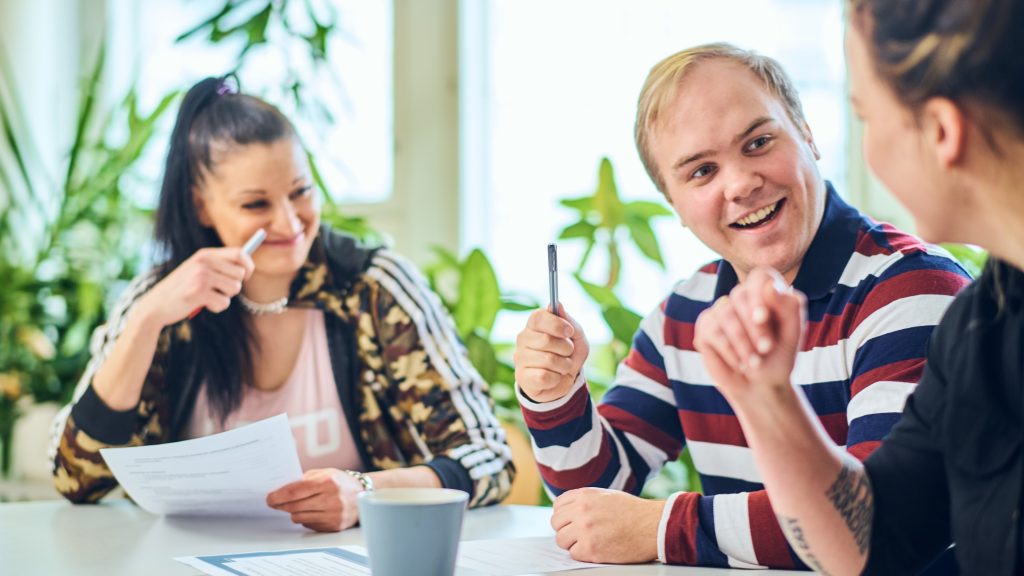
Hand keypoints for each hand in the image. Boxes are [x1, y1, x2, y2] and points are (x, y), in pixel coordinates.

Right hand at [138, 247, 254, 326]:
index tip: (246, 276)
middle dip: (233, 287)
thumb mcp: (197, 270)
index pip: (240, 253)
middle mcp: (203, 261)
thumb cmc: (181, 289)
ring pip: (235, 289)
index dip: (248, 266)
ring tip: (208, 297)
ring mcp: (201, 276)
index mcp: (204, 254)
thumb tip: (247, 269)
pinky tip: (202, 305)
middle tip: (217, 291)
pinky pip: (224, 303)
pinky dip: (217, 308)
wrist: (155, 305)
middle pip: (240, 274)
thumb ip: (218, 266)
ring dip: (224, 298)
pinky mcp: (199, 292)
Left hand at [266, 468, 363, 531]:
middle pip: (295, 506)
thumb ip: (304, 480)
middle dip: (281, 505)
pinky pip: (309, 525)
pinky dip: (306, 518)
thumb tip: (280, 491)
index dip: (279, 495)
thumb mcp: (324, 473)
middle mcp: (332, 499)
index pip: (296, 490)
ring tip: (297, 506)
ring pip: (299, 518)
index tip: (269, 498)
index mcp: (328, 482)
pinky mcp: (334, 526)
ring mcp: (334, 514)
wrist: (362, 495)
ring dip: (294, 512)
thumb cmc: (339, 482)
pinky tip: (311, 511)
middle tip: (275, 503)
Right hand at [514, 305, 589, 402]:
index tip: (569, 332)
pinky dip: (556, 378)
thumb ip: (569, 321)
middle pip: (545, 339)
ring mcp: (520, 358)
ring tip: (562, 367)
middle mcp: (523, 339)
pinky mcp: (522, 377)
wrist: (564, 382)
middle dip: (565, 348)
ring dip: (564, 365)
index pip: (538, 317)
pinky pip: (544, 376)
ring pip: (548, 360)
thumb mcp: (577, 338)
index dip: (556, 324)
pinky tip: (554, 377)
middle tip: (568, 352)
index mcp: (534, 325)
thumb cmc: (569, 355)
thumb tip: (557, 304)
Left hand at [551, 488, 663, 563]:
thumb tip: (567, 510)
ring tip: (589, 542)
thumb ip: (585, 501)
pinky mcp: (591, 549)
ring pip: (561, 540)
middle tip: (579, 534)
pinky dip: (583, 554)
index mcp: (584, 495)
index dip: (564, 515)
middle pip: (556, 523)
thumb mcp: (606, 495)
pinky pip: (573, 554)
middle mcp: (581, 511)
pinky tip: (597, 549)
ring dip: (572, 543)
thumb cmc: (633, 511)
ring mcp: (585, 530)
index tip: (571, 521)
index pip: (558, 506)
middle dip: (566, 529)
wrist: (653, 526)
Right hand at [693, 267, 805, 402]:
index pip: (759, 276)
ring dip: (742, 342)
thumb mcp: (793, 334)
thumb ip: (788, 307)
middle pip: (740, 295)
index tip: (762, 318)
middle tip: (765, 350)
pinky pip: (712, 331)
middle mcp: (742, 297)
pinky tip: (739, 362)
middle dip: (754, 327)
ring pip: (725, 314)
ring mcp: (721, 310)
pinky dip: (728, 350)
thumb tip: (770, 286)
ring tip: (754, 362)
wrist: (761, 386)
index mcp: (766, 293)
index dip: (758, 295)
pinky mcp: (705, 326)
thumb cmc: (779, 357)